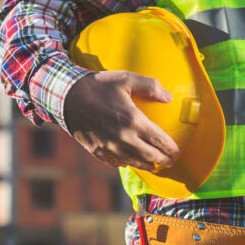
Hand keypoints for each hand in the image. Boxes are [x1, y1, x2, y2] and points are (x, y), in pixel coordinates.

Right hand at [64, 70, 179, 170]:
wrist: (67, 96)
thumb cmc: (98, 85)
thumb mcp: (126, 78)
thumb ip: (150, 86)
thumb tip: (168, 97)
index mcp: (133, 120)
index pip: (158, 140)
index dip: (170, 148)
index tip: (177, 151)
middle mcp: (123, 137)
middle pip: (149, 155)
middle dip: (163, 160)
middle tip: (170, 161)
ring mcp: (109, 146)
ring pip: (134, 162)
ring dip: (147, 165)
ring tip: (155, 165)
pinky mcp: (96, 150)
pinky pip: (114, 162)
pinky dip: (125, 163)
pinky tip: (129, 161)